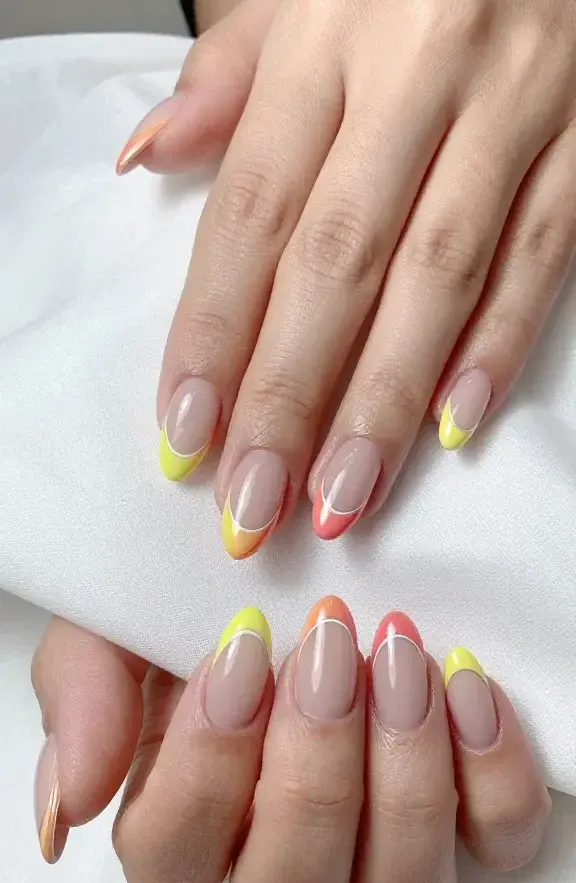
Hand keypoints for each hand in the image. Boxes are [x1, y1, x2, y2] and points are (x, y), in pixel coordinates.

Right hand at [32, 603, 548, 882]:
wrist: (294, 574)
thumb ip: (81, 705)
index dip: (205, 765)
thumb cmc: (198, 615)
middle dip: (310, 771)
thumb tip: (68, 811)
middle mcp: (280, 868)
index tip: (240, 650)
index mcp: (182, 832)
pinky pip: (501, 839)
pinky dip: (492, 772)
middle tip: (327, 648)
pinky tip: (461, 684)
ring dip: (401, 780)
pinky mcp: (468, 820)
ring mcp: (378, 856)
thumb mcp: (115, 631)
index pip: (172, 862)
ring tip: (398, 660)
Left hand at [116, 0, 575, 556]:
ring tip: (340, 494)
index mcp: (325, 36)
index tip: (186, 430)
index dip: (214, 332)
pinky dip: (498, 344)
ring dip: (383, 401)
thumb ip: (229, 74)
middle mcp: (415, 71)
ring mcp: (513, 105)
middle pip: (336, 262)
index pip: (252, 210)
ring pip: (437, 276)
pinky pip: (542, 253)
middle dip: (288, 396)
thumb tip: (149, 152)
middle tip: (253, 502)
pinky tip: (452, 425)